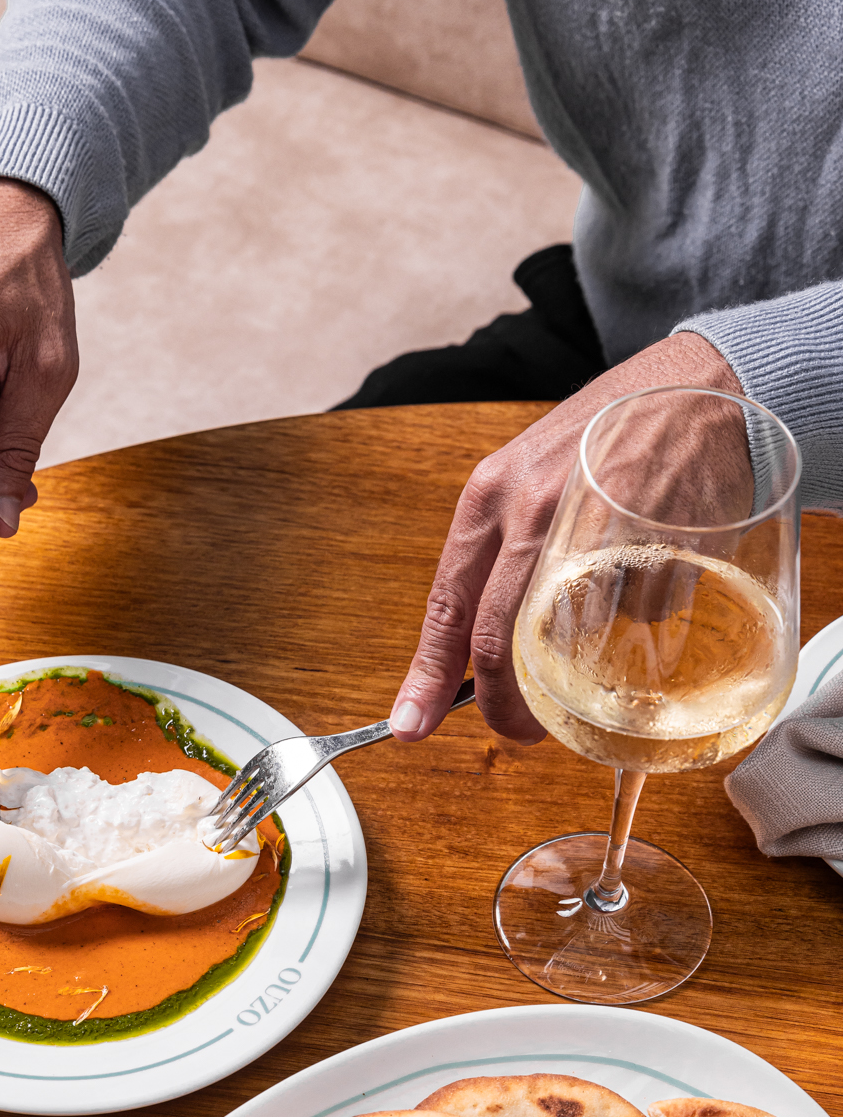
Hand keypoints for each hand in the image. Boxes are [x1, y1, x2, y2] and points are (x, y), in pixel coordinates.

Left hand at [390, 332, 742, 741]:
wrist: (704, 385)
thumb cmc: (610, 433)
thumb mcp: (530, 475)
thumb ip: (500, 553)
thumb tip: (474, 646)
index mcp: (491, 497)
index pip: (448, 609)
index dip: (428, 678)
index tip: (413, 724)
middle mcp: (534, 514)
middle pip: (500, 645)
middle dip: (505, 709)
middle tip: (517, 732)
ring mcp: (597, 534)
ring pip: (573, 640)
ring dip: (585, 658)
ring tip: (605, 623)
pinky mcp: (659, 550)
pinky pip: (641, 618)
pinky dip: (644, 614)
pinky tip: (655, 566)